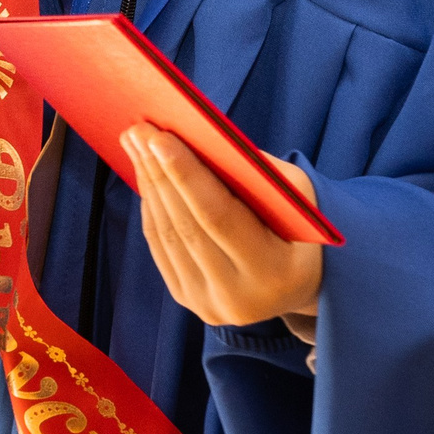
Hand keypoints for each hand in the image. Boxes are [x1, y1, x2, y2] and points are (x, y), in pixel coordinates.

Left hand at [124, 125, 322, 327]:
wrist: (295, 285)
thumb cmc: (297, 226)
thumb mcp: (296, 195)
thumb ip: (255, 172)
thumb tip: (198, 140)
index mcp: (271, 272)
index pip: (218, 217)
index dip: (186, 175)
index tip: (160, 137)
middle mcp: (237, 297)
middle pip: (186, 223)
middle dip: (159, 171)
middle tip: (139, 130)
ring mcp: (207, 304)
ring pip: (167, 233)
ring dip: (149, 183)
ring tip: (136, 144)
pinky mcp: (186, 298)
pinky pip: (160, 245)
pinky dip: (151, 206)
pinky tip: (146, 175)